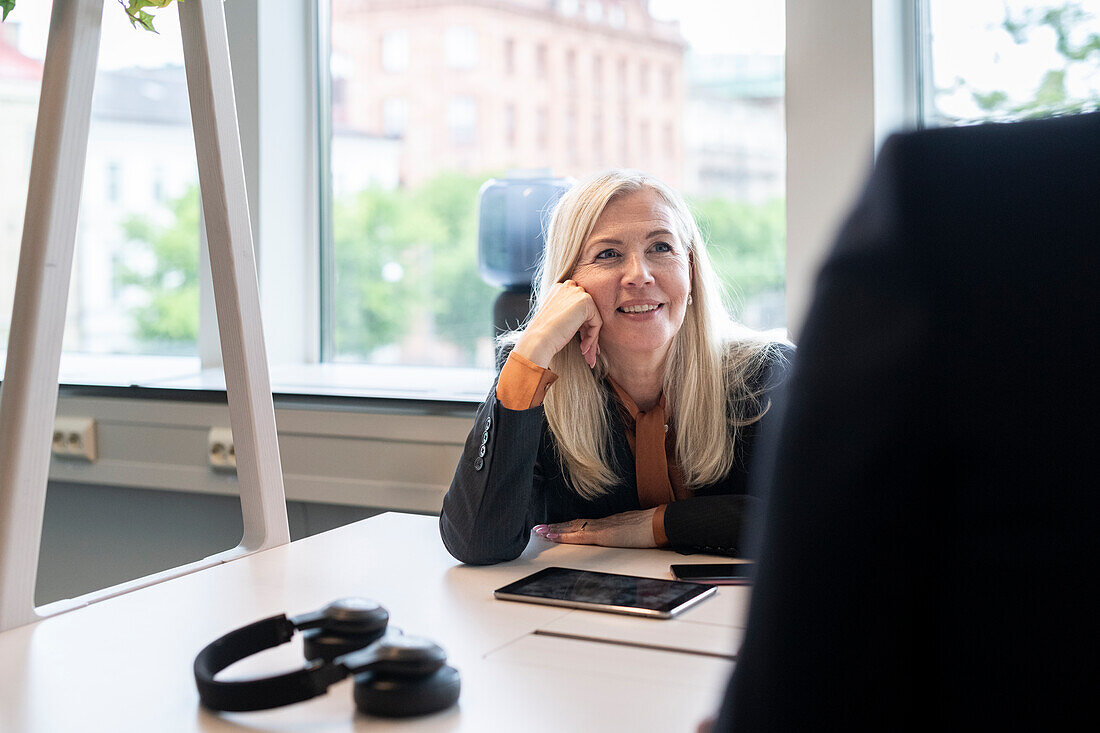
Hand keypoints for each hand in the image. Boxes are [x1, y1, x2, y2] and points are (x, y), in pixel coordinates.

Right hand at [514, 279, 601, 368]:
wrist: (538, 340)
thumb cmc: (544, 335)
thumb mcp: (558, 320)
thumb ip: (572, 315)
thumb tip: (589, 325)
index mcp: (559, 289)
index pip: (578, 307)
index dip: (581, 327)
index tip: (581, 343)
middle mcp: (568, 287)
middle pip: (587, 312)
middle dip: (588, 333)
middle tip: (586, 351)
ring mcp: (577, 292)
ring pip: (593, 318)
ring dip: (592, 338)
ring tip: (586, 354)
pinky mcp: (586, 302)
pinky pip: (597, 323)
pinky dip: (593, 338)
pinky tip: (583, 348)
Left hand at [533, 508, 657, 547]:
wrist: (662, 522)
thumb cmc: (653, 527)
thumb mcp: (636, 530)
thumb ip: (626, 532)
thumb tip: (623, 536)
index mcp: (610, 522)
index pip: (584, 523)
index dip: (568, 526)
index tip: (555, 527)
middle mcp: (603, 522)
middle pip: (575, 523)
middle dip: (556, 526)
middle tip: (539, 528)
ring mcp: (603, 527)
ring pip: (574, 527)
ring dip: (556, 530)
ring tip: (541, 532)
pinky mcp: (605, 534)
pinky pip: (580, 535)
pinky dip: (565, 535)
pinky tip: (555, 536)